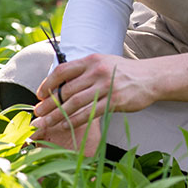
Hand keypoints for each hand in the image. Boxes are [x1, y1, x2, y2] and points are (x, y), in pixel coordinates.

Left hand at [30, 54, 156, 141]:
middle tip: (36, 114)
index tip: (39, 95)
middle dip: (48, 104)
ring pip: (74, 104)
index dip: (47, 83)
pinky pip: (89, 113)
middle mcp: (96, 72)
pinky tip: (64, 127)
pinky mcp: (115, 101)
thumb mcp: (103, 64)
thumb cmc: (124, 73)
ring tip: (44, 124)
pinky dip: (74, 121)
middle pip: (65, 90)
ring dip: (56, 115)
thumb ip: (84, 72)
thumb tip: (61, 85)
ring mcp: (106, 87)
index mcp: (91, 61)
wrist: (151, 78)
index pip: (62, 70)